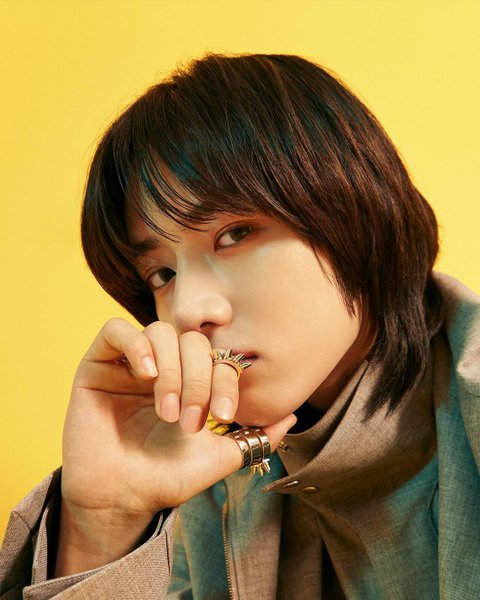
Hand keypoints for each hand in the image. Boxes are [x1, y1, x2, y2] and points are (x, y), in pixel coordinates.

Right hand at [61, 318, 296, 518]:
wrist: (121, 501)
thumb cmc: (167, 479)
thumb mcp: (220, 457)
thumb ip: (257, 436)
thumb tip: (292, 415)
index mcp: (189, 380)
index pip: (215, 356)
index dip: (224, 379)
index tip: (223, 415)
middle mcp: (161, 366)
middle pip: (191, 341)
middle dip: (199, 379)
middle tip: (191, 420)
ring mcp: (129, 363)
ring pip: (160, 332)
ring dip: (171, 370)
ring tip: (168, 410)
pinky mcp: (97, 364)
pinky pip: (115, 330)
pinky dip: (136, 345)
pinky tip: (145, 374)